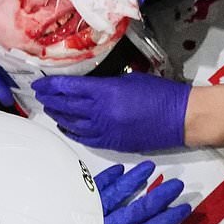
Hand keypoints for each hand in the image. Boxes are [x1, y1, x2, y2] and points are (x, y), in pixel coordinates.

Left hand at [33, 72, 189, 151]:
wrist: (182, 118)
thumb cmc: (161, 93)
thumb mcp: (130, 79)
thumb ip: (105, 83)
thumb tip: (87, 86)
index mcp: (106, 92)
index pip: (68, 88)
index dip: (51, 85)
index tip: (41, 82)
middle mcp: (101, 112)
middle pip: (66, 106)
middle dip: (50, 100)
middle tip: (41, 94)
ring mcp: (106, 130)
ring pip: (72, 124)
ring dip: (58, 115)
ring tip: (50, 108)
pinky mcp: (113, 144)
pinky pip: (85, 138)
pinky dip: (72, 132)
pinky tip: (66, 127)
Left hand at [87, 161, 189, 223]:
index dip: (165, 221)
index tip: (183, 208)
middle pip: (136, 210)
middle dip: (158, 197)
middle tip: (177, 183)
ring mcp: (86, 214)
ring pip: (115, 194)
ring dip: (133, 181)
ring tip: (150, 167)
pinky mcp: (69, 203)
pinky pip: (91, 188)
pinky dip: (106, 179)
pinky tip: (118, 169)